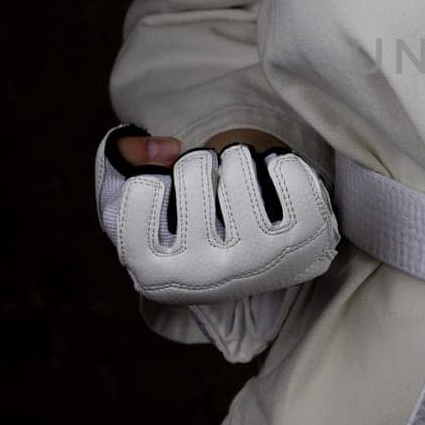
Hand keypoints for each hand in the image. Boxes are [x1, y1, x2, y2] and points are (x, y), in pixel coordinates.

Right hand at [93, 124, 339, 304]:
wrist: (258, 260)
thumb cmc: (190, 224)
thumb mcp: (138, 201)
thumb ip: (119, 159)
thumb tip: (167, 148)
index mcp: (155, 274)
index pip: (140, 190)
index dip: (152, 175)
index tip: (167, 191)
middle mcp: (207, 275)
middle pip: (191, 170)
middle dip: (199, 162)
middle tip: (209, 182)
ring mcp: (260, 260)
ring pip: (239, 164)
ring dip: (238, 157)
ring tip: (241, 179)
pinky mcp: (305, 240)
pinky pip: (287, 169)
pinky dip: (279, 161)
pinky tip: (272, 182)